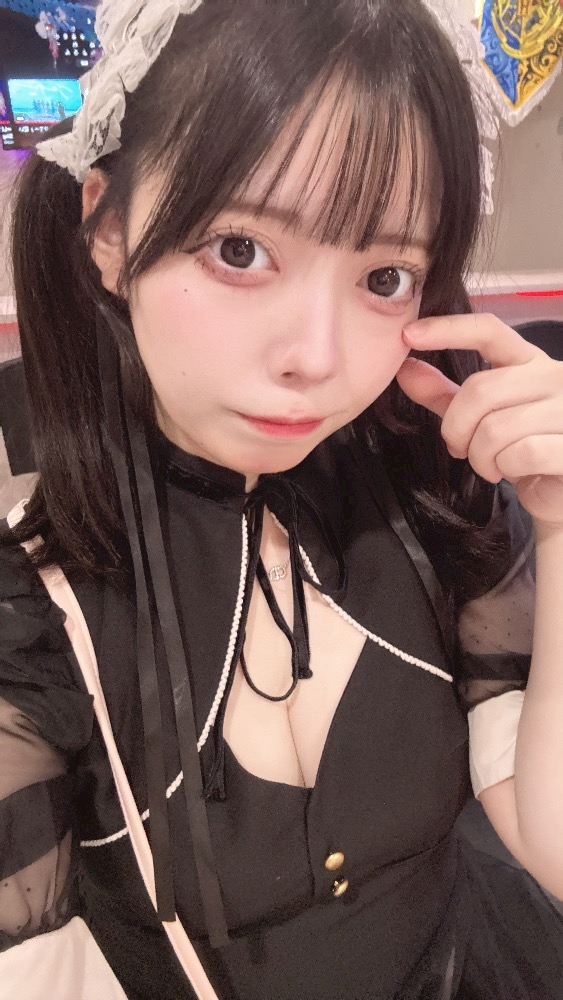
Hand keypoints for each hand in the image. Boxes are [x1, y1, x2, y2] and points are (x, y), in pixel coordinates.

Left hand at [397, 314, 562, 527]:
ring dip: (481, 456)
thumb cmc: (523, 453)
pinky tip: (514, 472)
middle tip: (461, 449)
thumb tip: (405, 369)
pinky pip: (521, 453)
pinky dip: (505, 468)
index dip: (447, 329)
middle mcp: (555, 376)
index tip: (409, 335)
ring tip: (493, 465)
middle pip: (481, 390)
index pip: (489, 331)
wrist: (558, 492)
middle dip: (457, 428)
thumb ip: (446, 395)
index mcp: (531, 362)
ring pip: (496, 428)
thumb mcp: (482, 419)